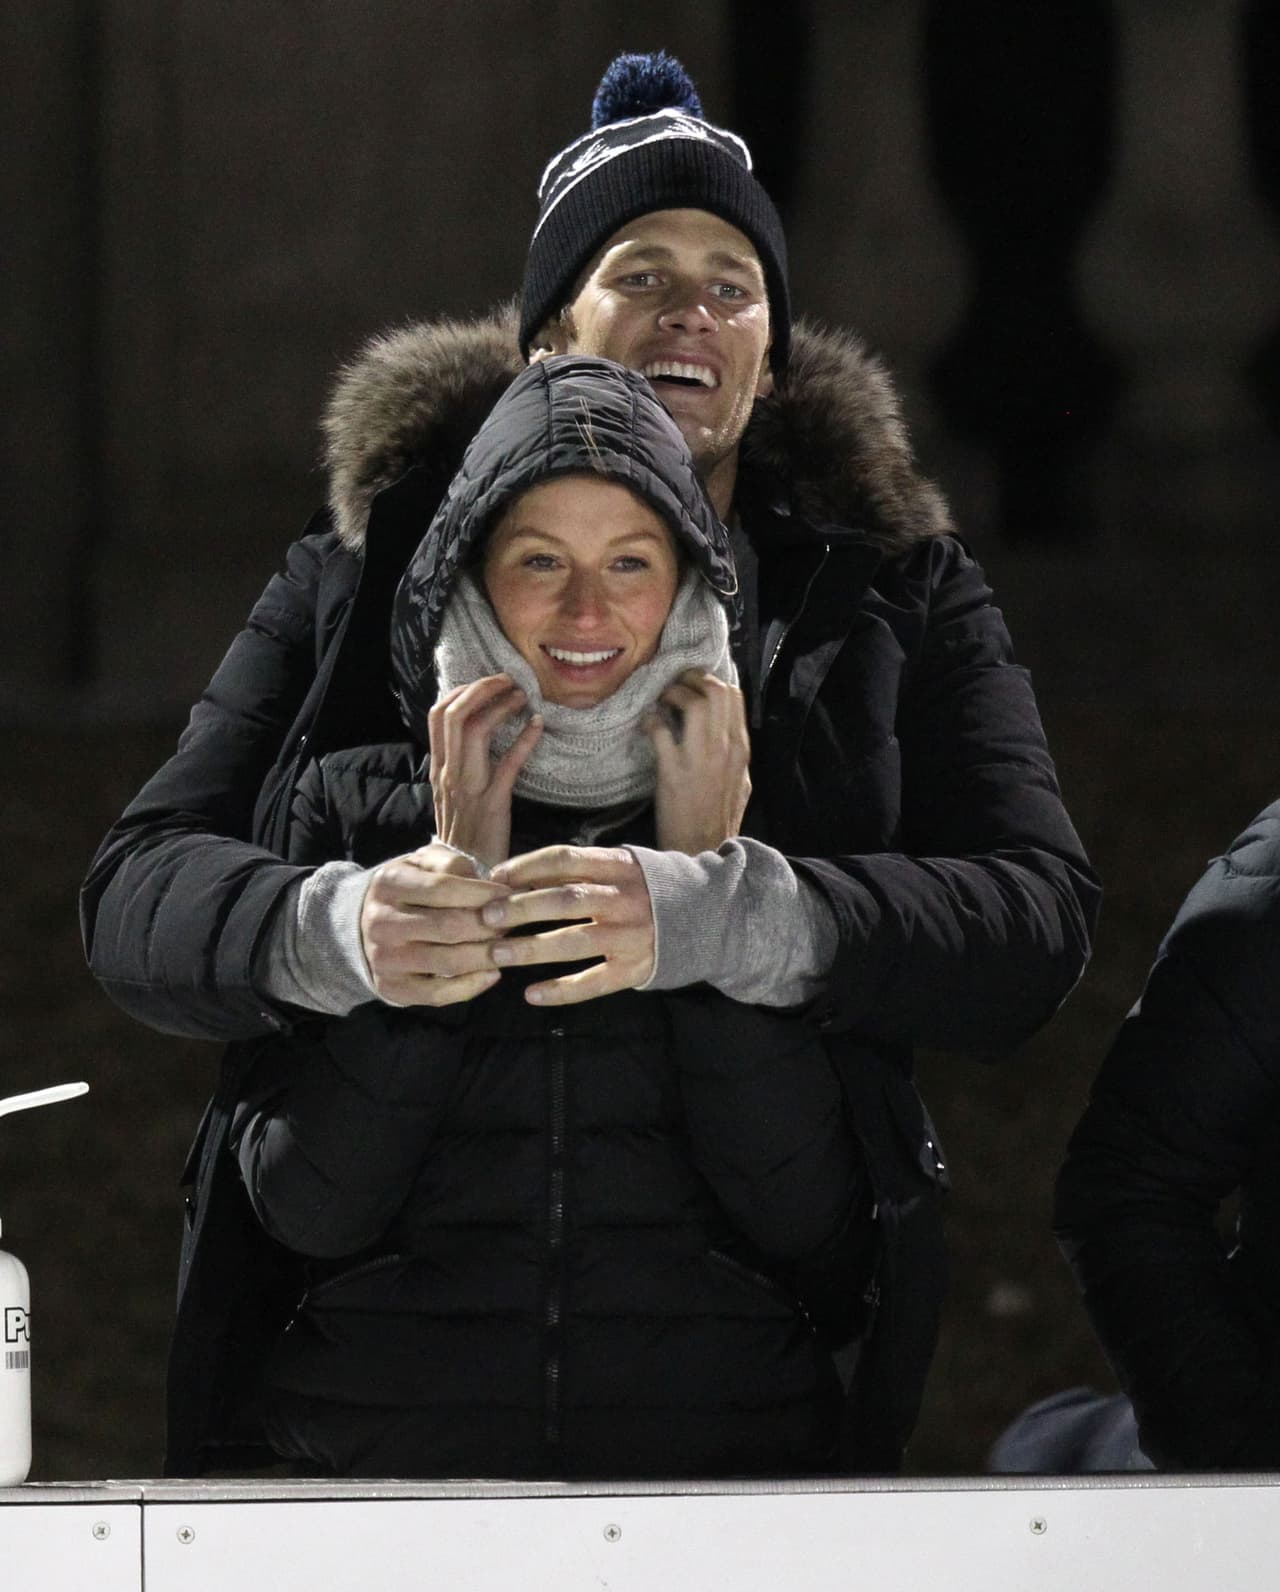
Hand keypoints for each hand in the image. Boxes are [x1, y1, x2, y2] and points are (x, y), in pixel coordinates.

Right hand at [360, 841, 512, 1005]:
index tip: (508, 895)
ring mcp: (385, 958)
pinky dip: (471, 986)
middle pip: (449, 927)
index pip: (443, 888)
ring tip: (508, 947)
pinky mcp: (392, 988)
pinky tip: (492, 973)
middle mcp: (382, 922)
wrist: (361, 925)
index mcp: (389, 884)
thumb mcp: (422, 864)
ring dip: (487, 956)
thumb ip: (452, 864)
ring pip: (448, 962)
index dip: (482, 893)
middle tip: (512, 923)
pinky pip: (438, 994)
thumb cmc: (408, 890)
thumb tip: (489, 886)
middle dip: (489, 926)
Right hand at [427, 674, 542, 869]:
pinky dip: (524, 740)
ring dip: (502, 706)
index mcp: (439, 768)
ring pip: (475, 730)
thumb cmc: (465, 834)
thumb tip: (476, 729)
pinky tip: (538, 725)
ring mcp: (469, 788)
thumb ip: (459, 763)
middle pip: (454, 713)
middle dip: (483, 688)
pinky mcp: (493, 804)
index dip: (463, 690)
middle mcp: (449, 773)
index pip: (438, 714)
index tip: (488, 683)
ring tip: (522, 697)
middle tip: (509, 681)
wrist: (466, 876)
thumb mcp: (452, 795)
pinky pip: (508, 764)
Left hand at [485, 846, 655, 1004]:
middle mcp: (624, 900)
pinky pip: (593, 983)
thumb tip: (517, 876)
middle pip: (565, 900)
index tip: (496, 878)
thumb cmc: (647, 888)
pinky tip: (531, 995)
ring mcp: (630, 936)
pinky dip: (561, 991)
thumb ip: (578, 870)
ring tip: (497, 953)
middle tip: (487, 917)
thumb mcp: (621, 866)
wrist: (706, 915)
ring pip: (574, 942)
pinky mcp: (634, 969)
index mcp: (618, 866)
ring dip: (532, 948)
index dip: (527, 867)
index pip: (565, 860)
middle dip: (522, 908)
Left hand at [643, 669, 750, 853]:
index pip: (734, 696)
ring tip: (661, 700)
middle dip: (691, 679)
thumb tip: (720, 724)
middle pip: (716, 691)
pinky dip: (651, 720)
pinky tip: (646, 724)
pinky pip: (661, 730)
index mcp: (740, 750)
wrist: (703, 852)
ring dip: (672, 694)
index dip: (710, 680)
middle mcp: (725, 750)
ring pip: (694, 703)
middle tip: (674, 683)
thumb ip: (732, 751)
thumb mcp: (739, 781)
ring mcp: (700, 760)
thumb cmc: (717, 818)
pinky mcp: (674, 773)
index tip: (693, 682)